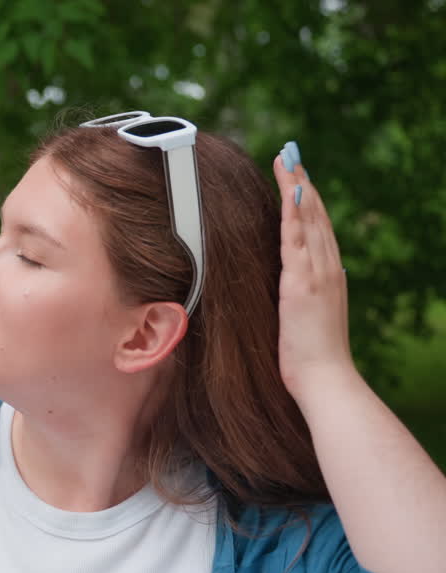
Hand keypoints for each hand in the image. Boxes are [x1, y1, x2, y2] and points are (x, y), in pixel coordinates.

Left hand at [272, 142, 357, 401]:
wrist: (326, 379)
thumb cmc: (311, 358)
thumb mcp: (305, 318)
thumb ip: (302, 296)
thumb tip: (296, 287)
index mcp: (327, 275)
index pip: (317, 227)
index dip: (307, 199)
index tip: (296, 174)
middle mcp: (327, 268)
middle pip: (315, 214)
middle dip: (302, 181)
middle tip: (290, 152)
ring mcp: (317, 274)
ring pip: (309, 219)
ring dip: (297, 186)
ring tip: (287, 158)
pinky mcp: (301, 284)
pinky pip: (297, 241)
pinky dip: (294, 214)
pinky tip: (289, 191)